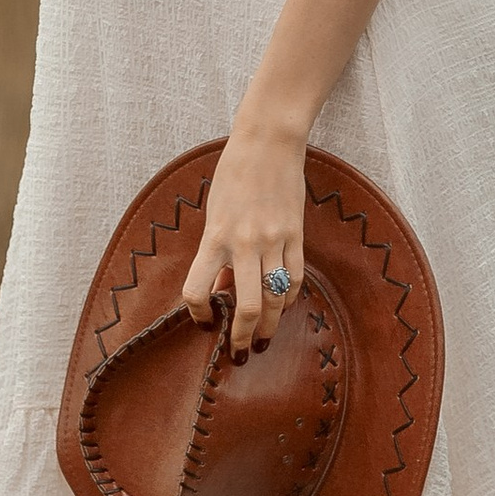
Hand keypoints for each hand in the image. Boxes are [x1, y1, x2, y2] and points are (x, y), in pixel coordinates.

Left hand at [185, 117, 308, 357]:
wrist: (268, 143)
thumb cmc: (233, 175)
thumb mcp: (214, 213)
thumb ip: (216, 254)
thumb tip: (221, 291)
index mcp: (215, 237)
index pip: (198, 290)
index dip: (198, 314)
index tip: (205, 322)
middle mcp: (244, 243)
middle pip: (248, 306)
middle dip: (243, 337)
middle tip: (241, 352)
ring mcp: (274, 239)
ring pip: (277, 298)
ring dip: (271, 325)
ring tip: (265, 338)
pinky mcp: (296, 234)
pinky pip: (295, 277)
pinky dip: (290, 297)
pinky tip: (284, 304)